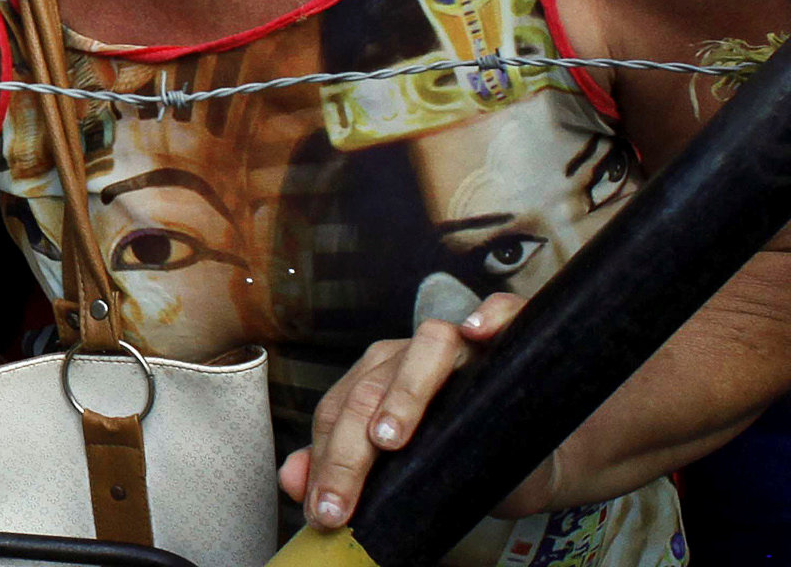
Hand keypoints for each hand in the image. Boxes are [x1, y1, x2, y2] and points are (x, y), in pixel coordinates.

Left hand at [282, 295, 543, 529]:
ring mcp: (461, 343)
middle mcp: (409, 355)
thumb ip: (344, 467)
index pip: (339, 411)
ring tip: (389, 439)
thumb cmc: (458, 456)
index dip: (327, 462)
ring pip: (428, 347)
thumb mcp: (403, 471)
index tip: (324, 511)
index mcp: (375, 379)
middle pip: (371, 389)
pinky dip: (492, 316)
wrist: (533, 460)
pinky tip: (476, 332)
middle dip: (351, 452)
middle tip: (341, 501)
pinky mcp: (513, 337)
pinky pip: (505, 312)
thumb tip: (291, 481)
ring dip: (406, 391)